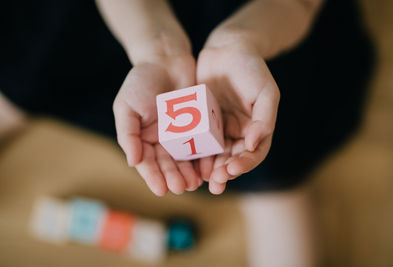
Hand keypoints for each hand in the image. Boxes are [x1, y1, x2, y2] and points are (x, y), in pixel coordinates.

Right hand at [113, 56, 203, 195]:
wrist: (165, 59)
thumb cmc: (141, 81)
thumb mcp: (126, 106)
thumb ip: (127, 134)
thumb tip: (133, 162)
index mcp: (144, 139)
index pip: (148, 163)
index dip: (154, 177)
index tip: (161, 189)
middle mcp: (164, 141)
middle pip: (168, 164)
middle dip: (174, 177)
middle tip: (181, 187)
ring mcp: (183, 134)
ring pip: (186, 159)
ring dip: (190, 172)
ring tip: (194, 183)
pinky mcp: (200, 126)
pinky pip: (202, 144)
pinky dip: (204, 157)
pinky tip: (208, 167)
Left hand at [196, 45, 279, 193]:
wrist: (228, 48)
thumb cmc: (251, 68)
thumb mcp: (266, 92)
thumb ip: (264, 119)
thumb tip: (254, 144)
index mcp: (256, 129)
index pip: (253, 154)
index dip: (244, 164)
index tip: (231, 170)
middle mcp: (238, 132)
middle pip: (232, 159)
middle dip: (224, 172)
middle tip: (214, 183)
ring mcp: (219, 128)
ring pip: (214, 154)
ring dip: (209, 169)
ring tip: (200, 181)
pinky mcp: (202, 121)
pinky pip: (198, 140)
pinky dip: (195, 153)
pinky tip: (187, 162)